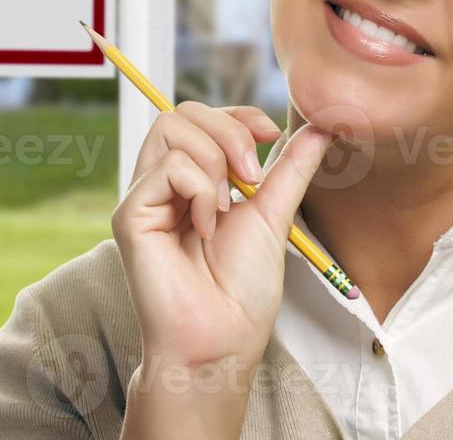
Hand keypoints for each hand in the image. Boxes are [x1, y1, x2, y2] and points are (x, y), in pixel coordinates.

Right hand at [112, 102, 331, 370]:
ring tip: (226, 208)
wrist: (223, 340)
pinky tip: (204, 229)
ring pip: (171, 128)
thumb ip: (290, 169)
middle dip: (229, 131)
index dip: (236, 114)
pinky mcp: (131, 214)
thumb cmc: (242, 292)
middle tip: (252, 179)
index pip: (201, 117)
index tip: (270, 135)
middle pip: (183, 112)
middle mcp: (162, 184)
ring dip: (215, 161)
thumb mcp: (273, 215)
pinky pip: (168, 167)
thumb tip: (321, 128)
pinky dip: (199, 191)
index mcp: (191, 182)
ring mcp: (144, 197)